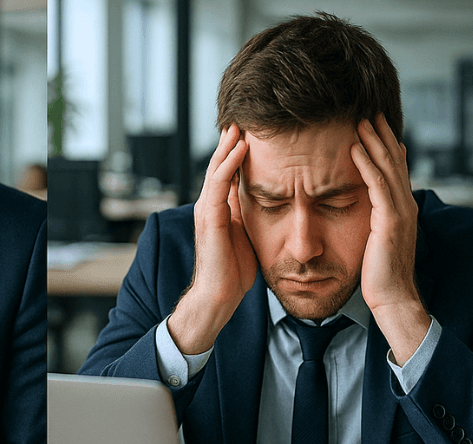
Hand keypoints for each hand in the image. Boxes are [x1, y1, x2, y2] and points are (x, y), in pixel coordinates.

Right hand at [167, 124, 252, 354]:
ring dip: (228, 146)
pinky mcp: (210, 217)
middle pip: (219, 164)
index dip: (237, 153)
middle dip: (230, 142)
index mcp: (219, 209)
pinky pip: (218, 184)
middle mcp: (210, 205)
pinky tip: (240, 149)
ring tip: (240, 125)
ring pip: (216, 168)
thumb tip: (266, 200)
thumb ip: (249, 215)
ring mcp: (207, 210)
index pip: (227, 173)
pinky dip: (229, 164)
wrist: (220, 296)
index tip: (251, 134)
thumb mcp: (246, 235)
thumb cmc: (234, 271)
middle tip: (243, 119)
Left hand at [351, 115, 429, 363]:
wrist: (392, 298)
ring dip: (373, 142)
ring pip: (387, 167)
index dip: (386, 145)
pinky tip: (355, 148)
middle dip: (381, 135)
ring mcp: (400, 212)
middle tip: (369, 111)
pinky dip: (367, 164)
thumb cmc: (380, 276)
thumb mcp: (377, 241)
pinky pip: (377, 185)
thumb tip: (364, 210)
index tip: (373, 125)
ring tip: (361, 120)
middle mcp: (405, 206)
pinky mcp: (389, 221)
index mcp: (403, 209)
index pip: (395, 170)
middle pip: (395, 161)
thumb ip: (375, 221)